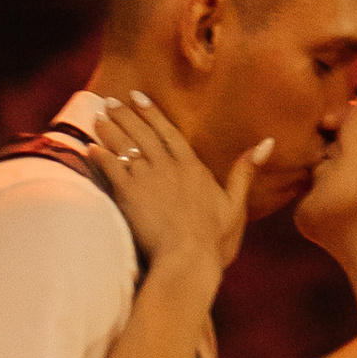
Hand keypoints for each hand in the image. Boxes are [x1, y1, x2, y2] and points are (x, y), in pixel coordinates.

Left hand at [93, 93, 264, 276]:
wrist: (187, 260)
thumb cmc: (214, 238)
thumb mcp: (236, 204)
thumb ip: (245, 171)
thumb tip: (267, 142)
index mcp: (192, 167)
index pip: (169, 132)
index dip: (152, 113)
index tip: (137, 97)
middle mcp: (168, 166)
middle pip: (143, 134)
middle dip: (126, 115)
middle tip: (111, 100)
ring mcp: (147, 179)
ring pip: (125, 146)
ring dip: (110, 130)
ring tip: (98, 116)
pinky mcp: (129, 195)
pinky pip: (111, 169)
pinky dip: (100, 157)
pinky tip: (89, 147)